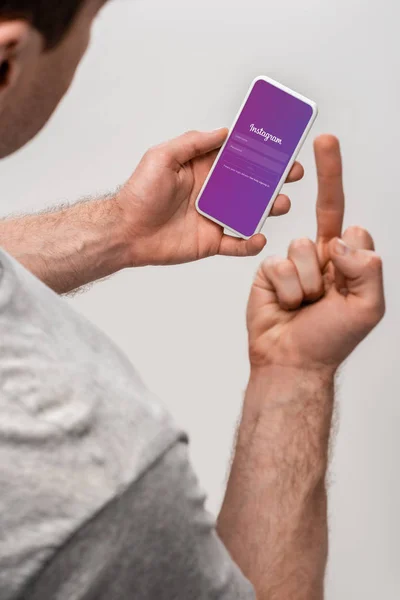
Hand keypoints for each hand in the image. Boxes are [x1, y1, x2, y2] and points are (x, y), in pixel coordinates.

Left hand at [116, 129, 303, 265]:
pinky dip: (251, 243)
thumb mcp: (162, 157)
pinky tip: (258, 237)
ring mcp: (216, 218)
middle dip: (275, 178)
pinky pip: (238, 244)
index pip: (239, 157)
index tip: (281, 145)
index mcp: (205, 169)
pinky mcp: (212, 242)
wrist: (126, 232)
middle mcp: (214, 192)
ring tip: (279, 204)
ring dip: (270, 208)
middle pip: (253, 184)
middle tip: (292, 173)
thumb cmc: (139, 193)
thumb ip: (193, 143)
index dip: (261, 151)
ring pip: (251, 213)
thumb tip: (224, 131)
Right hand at [247, 135, 384, 374]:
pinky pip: (278, 265)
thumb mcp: (367, 308)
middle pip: (325, 222)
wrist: (291, 361)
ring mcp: (291, 262)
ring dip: (306, 284)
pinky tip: (285, 306)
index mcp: (344, 261)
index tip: (324, 141)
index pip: (347, 219)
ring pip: (301, 248)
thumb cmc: (330, 339)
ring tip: (304, 305)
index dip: (336, 181)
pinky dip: (287, 290)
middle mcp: (318, 256)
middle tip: (326, 182)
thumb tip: (342, 239)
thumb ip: (366, 269)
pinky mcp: (266, 271)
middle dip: (329, 204)